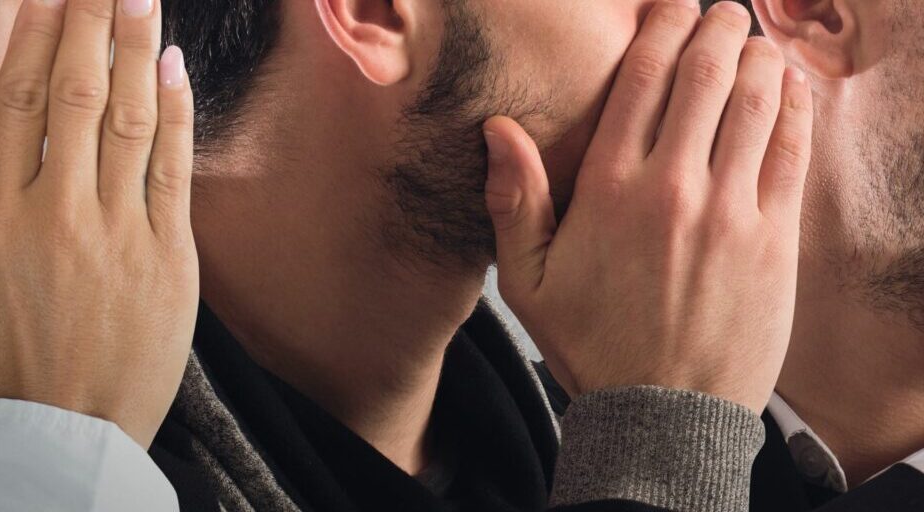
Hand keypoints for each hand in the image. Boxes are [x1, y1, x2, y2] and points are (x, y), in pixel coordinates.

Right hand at [0, 0, 197, 446]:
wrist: (69, 430)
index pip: (18, 101)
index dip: (35, 36)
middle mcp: (59, 208)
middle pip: (76, 92)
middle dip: (89, 22)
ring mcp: (120, 228)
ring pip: (129, 118)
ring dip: (136, 49)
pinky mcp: (169, 252)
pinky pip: (172, 168)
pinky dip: (175, 113)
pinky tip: (174, 67)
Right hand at [483, 0, 812, 412]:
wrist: (663, 413)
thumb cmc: (592, 344)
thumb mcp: (527, 282)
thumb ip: (513, 201)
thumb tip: (498, 128)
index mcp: (610, 189)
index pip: (643, 81)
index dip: (662, 29)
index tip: (672, 7)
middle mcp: (672, 188)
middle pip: (705, 77)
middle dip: (716, 29)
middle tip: (720, 12)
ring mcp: (730, 211)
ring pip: (755, 104)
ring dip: (758, 58)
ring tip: (754, 41)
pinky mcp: (774, 239)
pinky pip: (791, 153)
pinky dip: (793, 108)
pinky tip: (789, 88)